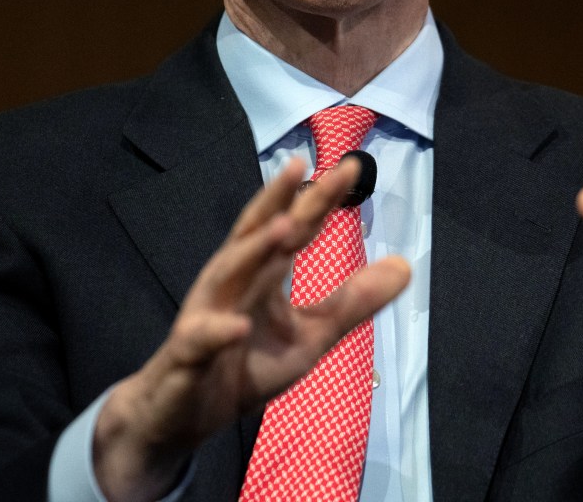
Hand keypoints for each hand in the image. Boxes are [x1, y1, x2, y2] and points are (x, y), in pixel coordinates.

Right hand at [94, 155, 410, 501]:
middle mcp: (230, 282)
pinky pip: (200, 341)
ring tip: (285, 226)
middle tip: (311, 169)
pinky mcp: (186, 356)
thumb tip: (405, 265)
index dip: (317, 198)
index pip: (290, 227)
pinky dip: (216, 332)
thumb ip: (351, 302)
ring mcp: (204, 315)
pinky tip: (236, 326)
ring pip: (228, 274)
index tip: (350, 167)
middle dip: (284, 203)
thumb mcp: (308, 337)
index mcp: (259, 274)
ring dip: (254, 250)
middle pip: (259, 236)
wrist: (177, 415)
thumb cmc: (242, 366)